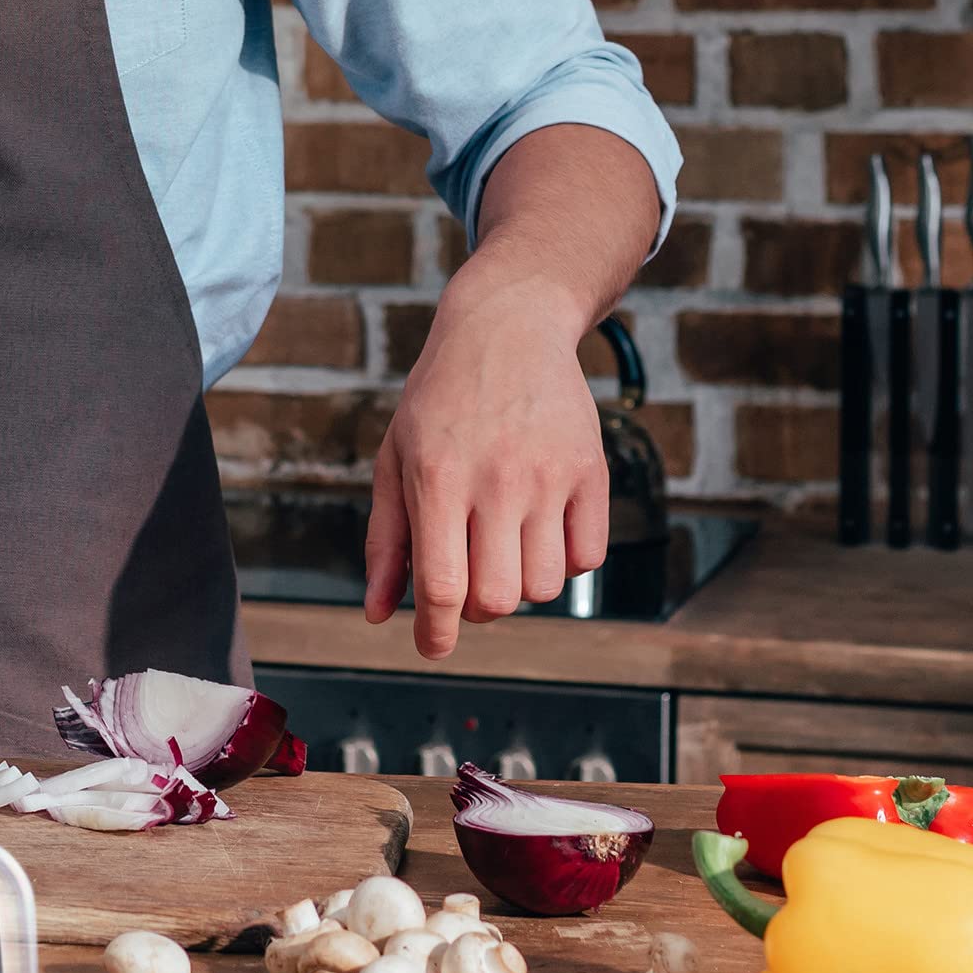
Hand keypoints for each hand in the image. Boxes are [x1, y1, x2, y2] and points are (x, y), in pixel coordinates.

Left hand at [361, 270, 608, 658]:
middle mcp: (497, 480)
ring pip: (545, 587)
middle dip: (478, 609)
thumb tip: (379, 615)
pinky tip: (542, 523)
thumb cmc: (439, 400)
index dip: (435, 632)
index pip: (442, 586)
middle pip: (498, 600)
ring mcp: (551, 476)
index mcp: (437, 478)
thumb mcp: (395, 459)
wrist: (508, 327)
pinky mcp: (593, 471)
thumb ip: (387, 541)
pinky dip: (565, 559)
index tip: (432, 645)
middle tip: (467, 576)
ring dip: (521, 582)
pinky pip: (588, 558)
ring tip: (503, 538)